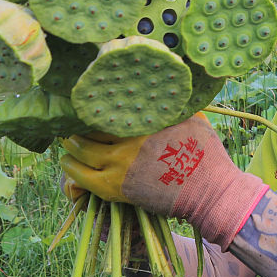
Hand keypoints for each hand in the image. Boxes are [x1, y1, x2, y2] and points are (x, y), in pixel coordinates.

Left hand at [60, 114, 268, 248]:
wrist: (210, 191)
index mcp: (147, 120)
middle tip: (71, 119)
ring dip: (71, 143)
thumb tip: (167, 85)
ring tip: (67, 139)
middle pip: (91, 126)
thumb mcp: (195, 116)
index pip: (110, 107)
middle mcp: (129, 139)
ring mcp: (120, 164)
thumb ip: (174, 104)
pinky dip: (71, 168)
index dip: (96, 104)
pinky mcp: (116, 188)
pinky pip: (83, 177)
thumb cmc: (206, 153)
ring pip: (82, 150)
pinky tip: (66, 161)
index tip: (89, 100)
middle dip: (78, 122)